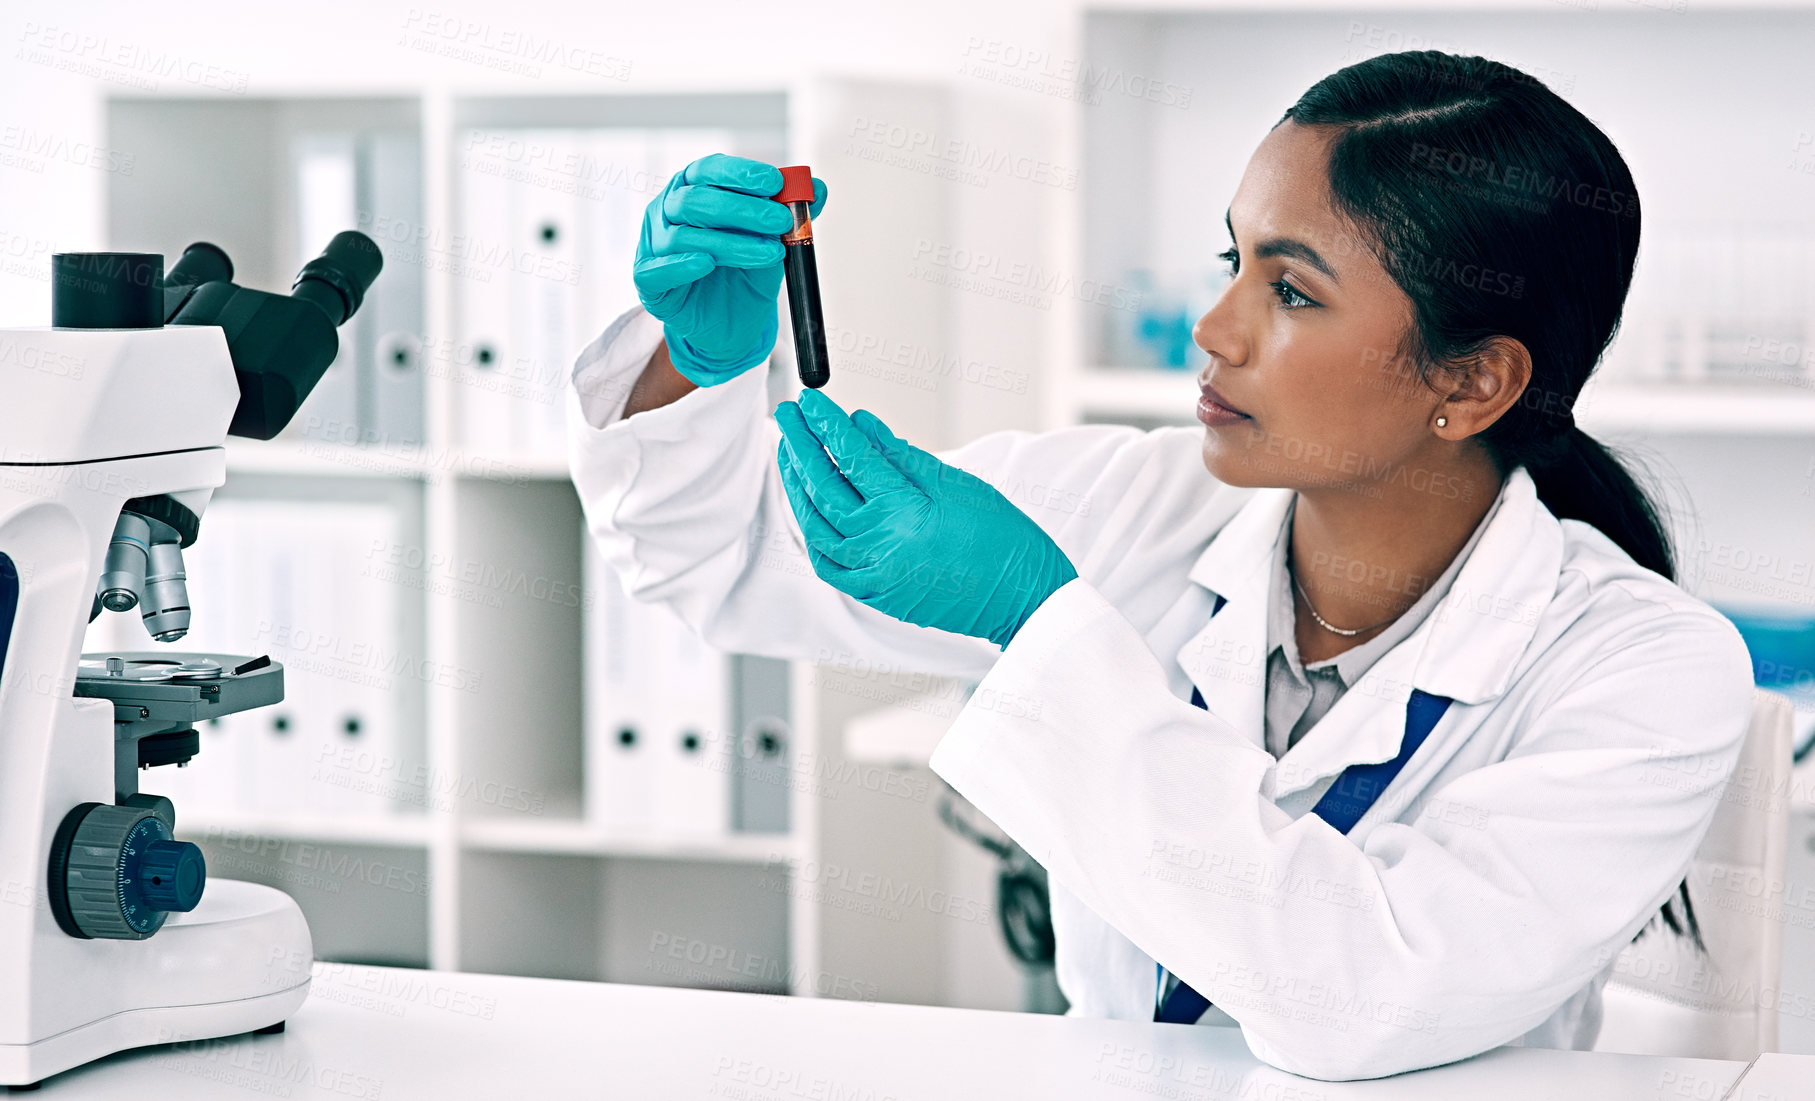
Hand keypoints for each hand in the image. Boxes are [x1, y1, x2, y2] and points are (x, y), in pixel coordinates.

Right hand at [632, 155, 827, 385]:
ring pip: (685, 236)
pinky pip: (658, 270)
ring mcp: (653, 245)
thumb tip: (817, 188)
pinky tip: (707, 262)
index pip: (709, 170)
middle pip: (697, 201)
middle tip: (782, 220)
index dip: (740, 174)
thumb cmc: (742, 273)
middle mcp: (667, 211)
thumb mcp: (772, 241)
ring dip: (732, 242)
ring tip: (772, 252)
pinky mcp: (648, 281)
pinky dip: (682, 265)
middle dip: (744, 209)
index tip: (776, 182)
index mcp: (692, 189)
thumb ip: (791, 215)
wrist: (729, 324)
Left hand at [773, 388, 1077, 648]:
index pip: (851, 457)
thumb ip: (902, 455)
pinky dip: (813, 534)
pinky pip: (829, 564)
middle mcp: (882, 544)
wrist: (1023, 598)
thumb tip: (862, 425)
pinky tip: (807, 510)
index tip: (810, 401)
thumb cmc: (1003, 539)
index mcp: (904, 511)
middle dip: (801, 446)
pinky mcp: (877, 595)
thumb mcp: (957, 485)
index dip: (826, 425)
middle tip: (788, 416)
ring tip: (788, 455)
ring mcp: (875, 574)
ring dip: (797, 487)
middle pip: (824, 487)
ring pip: (817, 526)